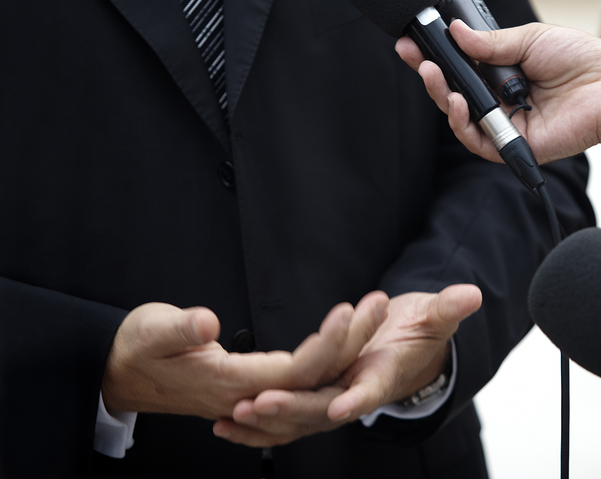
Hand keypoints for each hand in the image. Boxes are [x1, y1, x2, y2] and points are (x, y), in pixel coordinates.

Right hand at [103, 292, 386, 424]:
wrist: (120, 374)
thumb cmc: (137, 350)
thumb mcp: (151, 331)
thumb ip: (179, 328)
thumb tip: (205, 322)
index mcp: (230, 383)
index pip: (295, 369)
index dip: (327, 343)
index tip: (349, 311)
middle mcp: (249, 396)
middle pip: (316, 376)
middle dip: (353, 341)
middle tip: (379, 304)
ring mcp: (252, 396)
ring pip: (314, 380)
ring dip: (348, 348)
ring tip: (372, 313)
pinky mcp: (254, 389)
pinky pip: (302, 383)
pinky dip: (329, 363)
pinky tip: (348, 345)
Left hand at [219, 285, 481, 446]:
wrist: (411, 352)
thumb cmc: (421, 333)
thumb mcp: (436, 317)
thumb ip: (449, 309)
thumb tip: (471, 294)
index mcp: (385, 376)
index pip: (372, 390)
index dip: (358, 400)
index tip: (341, 405)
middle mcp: (357, 394)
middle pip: (323, 409)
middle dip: (291, 408)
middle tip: (259, 403)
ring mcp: (335, 401)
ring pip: (299, 421)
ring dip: (267, 423)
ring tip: (233, 417)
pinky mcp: (318, 402)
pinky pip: (286, 423)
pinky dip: (258, 429)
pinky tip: (225, 428)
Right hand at [397, 20, 600, 163]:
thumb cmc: (581, 60)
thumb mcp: (530, 38)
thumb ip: (490, 42)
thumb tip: (456, 33)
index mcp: (503, 72)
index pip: (460, 66)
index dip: (435, 56)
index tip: (413, 42)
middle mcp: (501, 98)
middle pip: (454, 92)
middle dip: (430, 75)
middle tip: (415, 56)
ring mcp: (506, 123)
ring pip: (461, 117)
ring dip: (442, 97)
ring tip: (433, 75)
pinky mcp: (514, 145)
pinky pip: (479, 141)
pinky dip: (464, 123)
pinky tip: (459, 103)